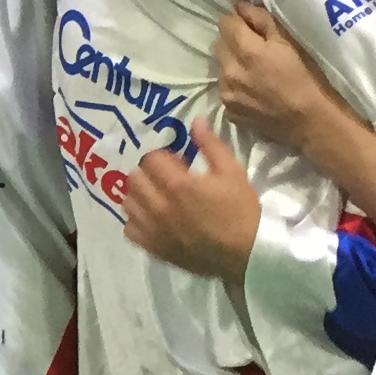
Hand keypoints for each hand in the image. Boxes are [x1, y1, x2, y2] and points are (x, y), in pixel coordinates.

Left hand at [123, 120, 260, 280]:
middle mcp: (158, 207)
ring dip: (140, 194)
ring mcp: (153, 230)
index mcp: (178, 185)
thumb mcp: (232, 171)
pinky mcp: (153, 248)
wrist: (247, 254)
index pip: (150, 159)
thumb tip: (194, 121)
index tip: (177, 161)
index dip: (163, 155)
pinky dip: (136, 219)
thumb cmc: (241, 211)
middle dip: (149, 171)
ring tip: (158, 195)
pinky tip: (152, 217)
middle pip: (134, 177)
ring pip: (128, 202)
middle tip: (167, 176)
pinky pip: (129, 228)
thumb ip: (210, 145)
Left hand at [214, 1, 347, 153]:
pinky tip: (253, 90)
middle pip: (219, 44)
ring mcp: (226, 93)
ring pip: (219, 68)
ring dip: (231, 64)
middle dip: (232, 41)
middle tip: (254, 48)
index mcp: (245, 50)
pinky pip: (225, 90)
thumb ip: (261, 21)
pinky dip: (234, 86)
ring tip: (254, 71)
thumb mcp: (288, 42)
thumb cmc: (305, 77)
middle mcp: (229, 71)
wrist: (309, 121)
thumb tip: (240, 6)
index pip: (225, 23)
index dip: (237, 21)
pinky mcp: (229, 111)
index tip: (249, 25)